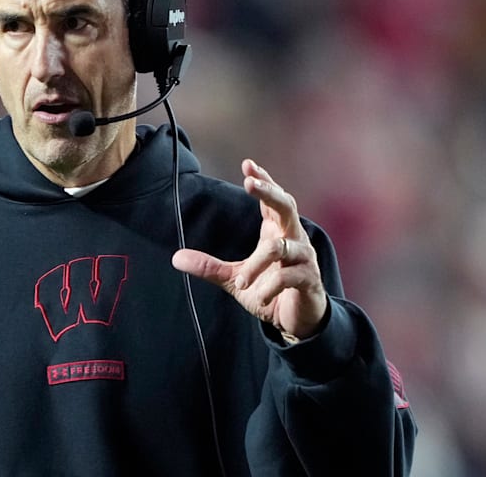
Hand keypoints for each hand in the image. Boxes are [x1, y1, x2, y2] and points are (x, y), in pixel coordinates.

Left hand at [172, 159, 327, 339]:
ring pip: (280, 248)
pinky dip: (270, 287)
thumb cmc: (270, 291)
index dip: (263, 181)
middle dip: (269, 192)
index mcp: (277, 231)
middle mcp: (293, 239)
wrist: (296, 320)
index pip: (273, 199)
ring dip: (256, 266)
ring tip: (240, 283)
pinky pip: (289, 276)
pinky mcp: (309, 279)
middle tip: (249, 183)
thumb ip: (209, 267)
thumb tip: (176, 258)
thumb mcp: (234, 279)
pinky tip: (259, 297)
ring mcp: (304, 258)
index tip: (247, 164)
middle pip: (287, 205)